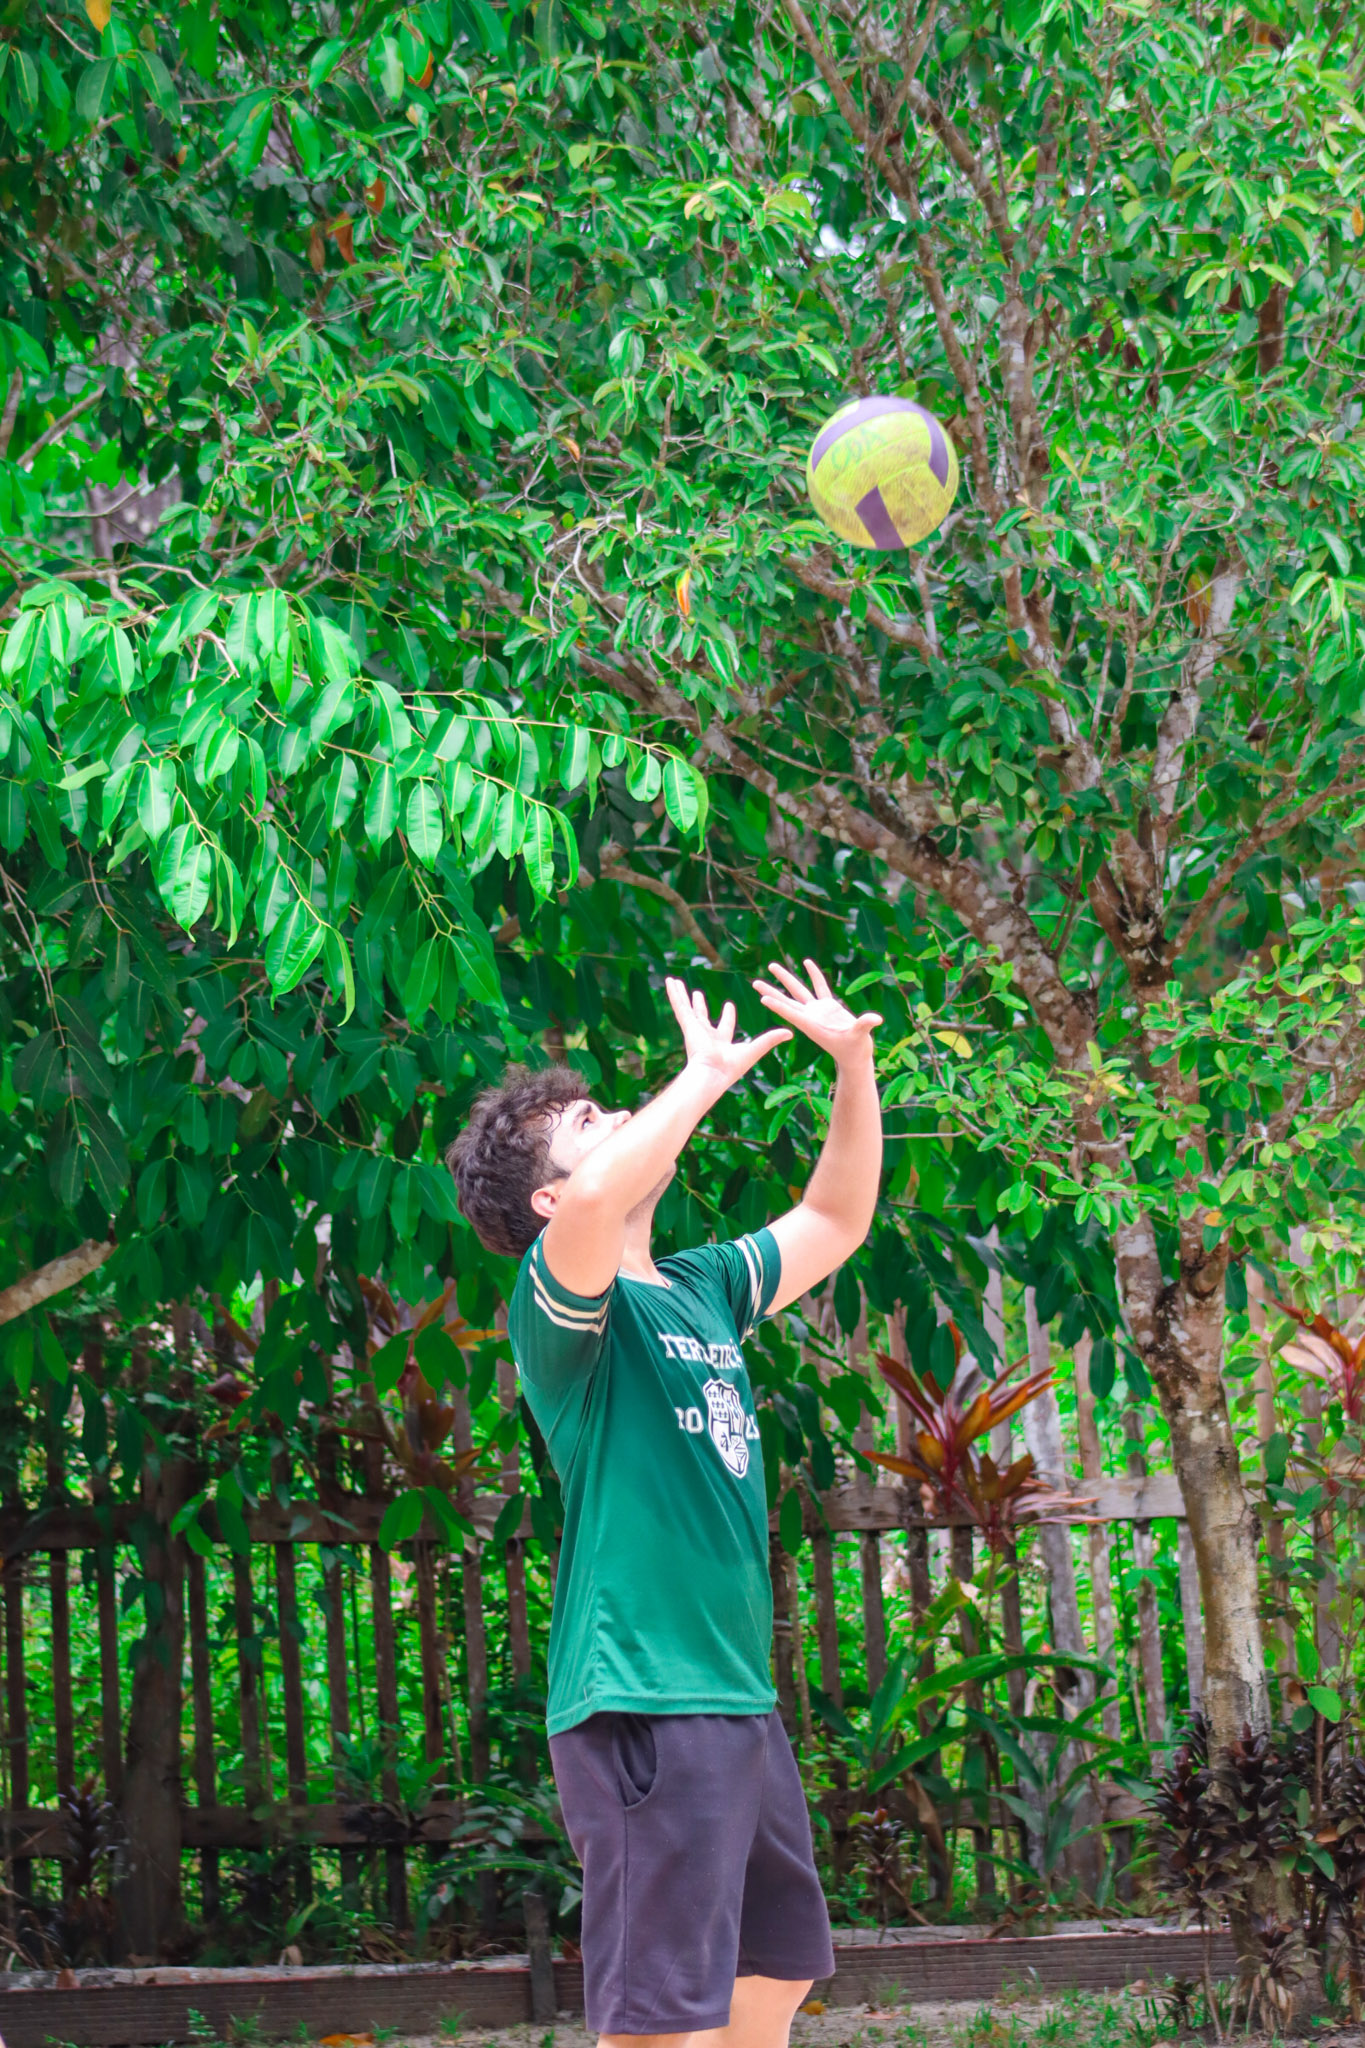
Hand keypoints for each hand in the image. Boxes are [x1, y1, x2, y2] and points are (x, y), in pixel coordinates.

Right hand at [665, 976, 791, 1089]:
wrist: (713, 1074)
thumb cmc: (733, 1067)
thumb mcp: (755, 1049)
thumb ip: (770, 1039)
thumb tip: (790, 1033)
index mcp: (720, 1042)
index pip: (724, 1026)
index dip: (727, 1015)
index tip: (728, 1005)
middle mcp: (705, 1035)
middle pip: (701, 1016)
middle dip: (699, 1005)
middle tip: (698, 994)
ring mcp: (694, 1029)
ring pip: (686, 1007)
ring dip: (681, 994)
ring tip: (674, 982)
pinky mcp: (687, 1025)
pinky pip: (679, 1005)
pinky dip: (674, 994)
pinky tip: (669, 981)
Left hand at [752, 960, 881, 1065]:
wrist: (856, 1056)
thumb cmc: (855, 1050)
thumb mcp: (859, 1037)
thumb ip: (864, 1026)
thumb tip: (874, 1019)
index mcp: (813, 1026)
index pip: (792, 1014)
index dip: (778, 1006)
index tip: (763, 998)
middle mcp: (811, 1017)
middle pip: (787, 1001)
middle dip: (771, 991)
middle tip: (754, 982)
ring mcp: (819, 1011)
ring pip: (798, 992)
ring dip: (785, 979)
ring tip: (771, 966)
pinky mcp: (829, 1007)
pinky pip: (819, 987)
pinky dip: (814, 975)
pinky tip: (806, 963)